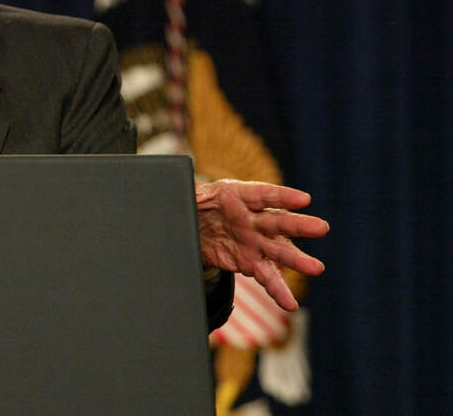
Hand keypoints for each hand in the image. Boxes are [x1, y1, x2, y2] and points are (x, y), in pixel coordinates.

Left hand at [196, 180, 327, 311]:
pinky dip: (278, 291)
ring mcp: (255, 241)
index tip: (303, 199)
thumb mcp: (190, 196)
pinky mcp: (250, 262)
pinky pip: (267, 277)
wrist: (197, 224)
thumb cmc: (198, 203)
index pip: (263, 194)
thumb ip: (189, 196)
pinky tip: (290, 304)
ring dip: (297, 260)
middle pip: (278, 222)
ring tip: (316, 269)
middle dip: (298, 225)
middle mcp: (253, 219)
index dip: (282, 196)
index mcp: (238, 196)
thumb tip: (173, 188)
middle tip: (321, 228)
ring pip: (278, 251)